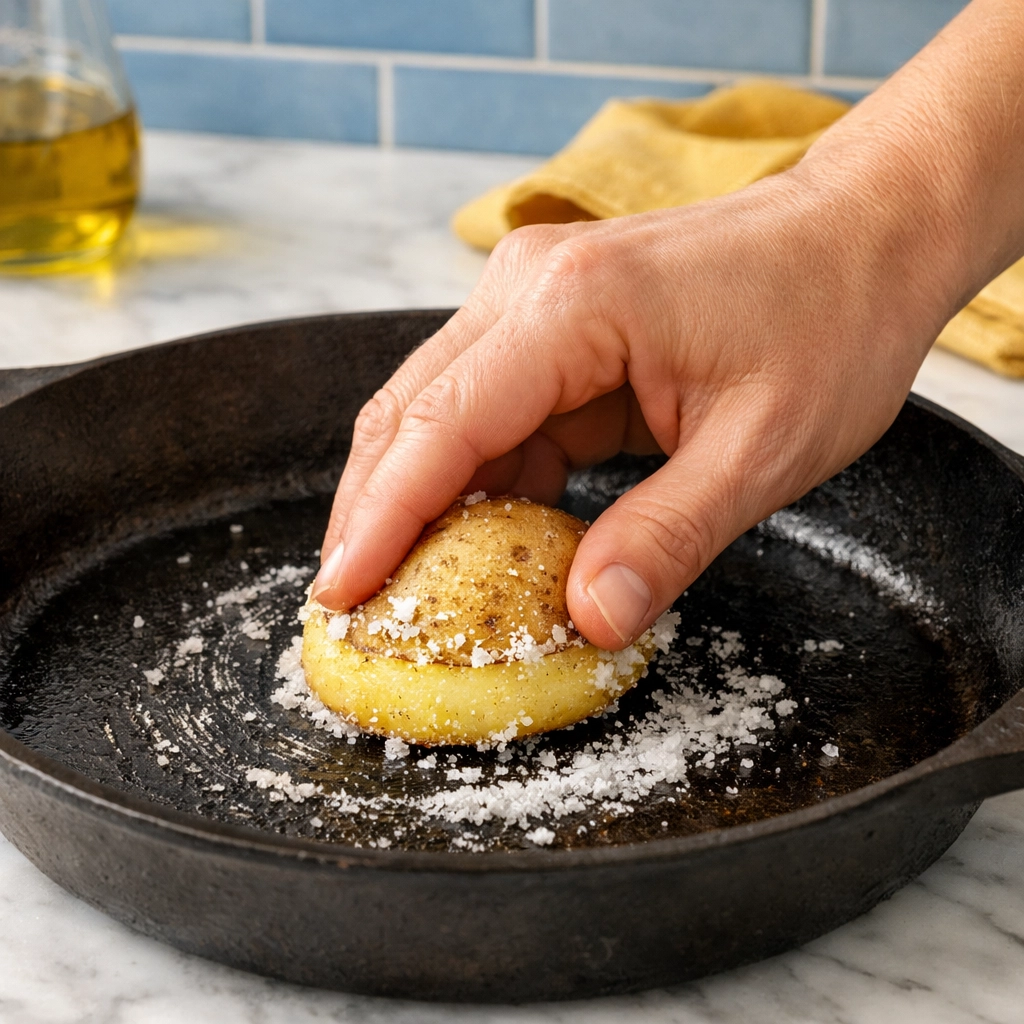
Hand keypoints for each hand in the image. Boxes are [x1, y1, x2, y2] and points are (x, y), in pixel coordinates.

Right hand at [311, 165, 939, 649]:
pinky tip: (482, 538)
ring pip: (438, 413)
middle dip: (375, 513)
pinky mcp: (554, 325)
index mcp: (572, 308)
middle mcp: (530, 288)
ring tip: (406, 584)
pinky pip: (490, 411)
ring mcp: (535, 298)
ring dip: (420, 500)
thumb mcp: (762, 450)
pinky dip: (476, 479)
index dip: (381, 519)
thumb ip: (667, 537)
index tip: (338, 591)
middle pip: (411, 413)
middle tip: (355, 604)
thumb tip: (588, 619)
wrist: (863, 237)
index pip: (441, 426)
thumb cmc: (828, 323)